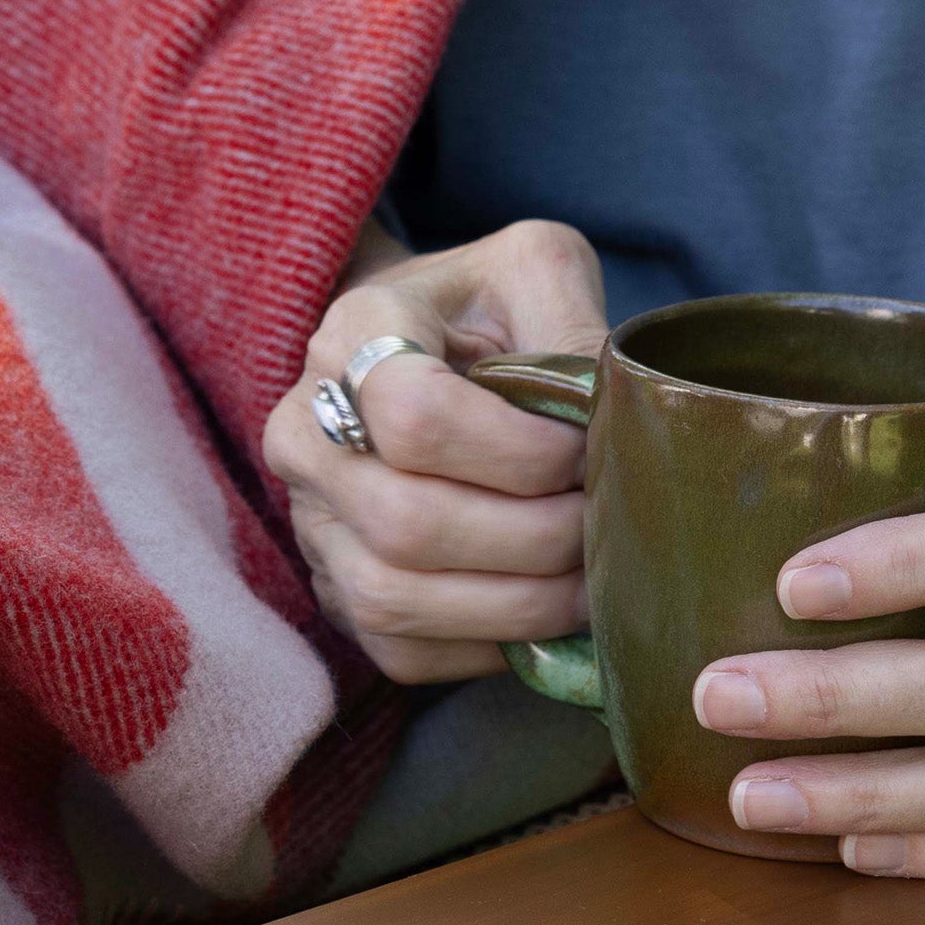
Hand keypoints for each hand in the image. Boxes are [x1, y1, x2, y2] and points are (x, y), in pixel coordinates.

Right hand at [261, 220, 609, 681]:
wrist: (409, 350)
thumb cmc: (480, 312)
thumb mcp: (530, 273)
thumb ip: (574, 322)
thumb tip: (620, 421)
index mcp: (352, 336)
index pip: (414, 416)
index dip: (519, 453)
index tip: (581, 452)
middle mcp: (305, 433)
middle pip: (408, 523)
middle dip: (535, 540)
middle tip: (608, 528)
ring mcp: (310, 521)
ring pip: (395, 599)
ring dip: (518, 606)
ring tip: (593, 581)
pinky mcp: (334, 590)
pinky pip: (401, 651)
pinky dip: (487, 645)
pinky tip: (544, 611)